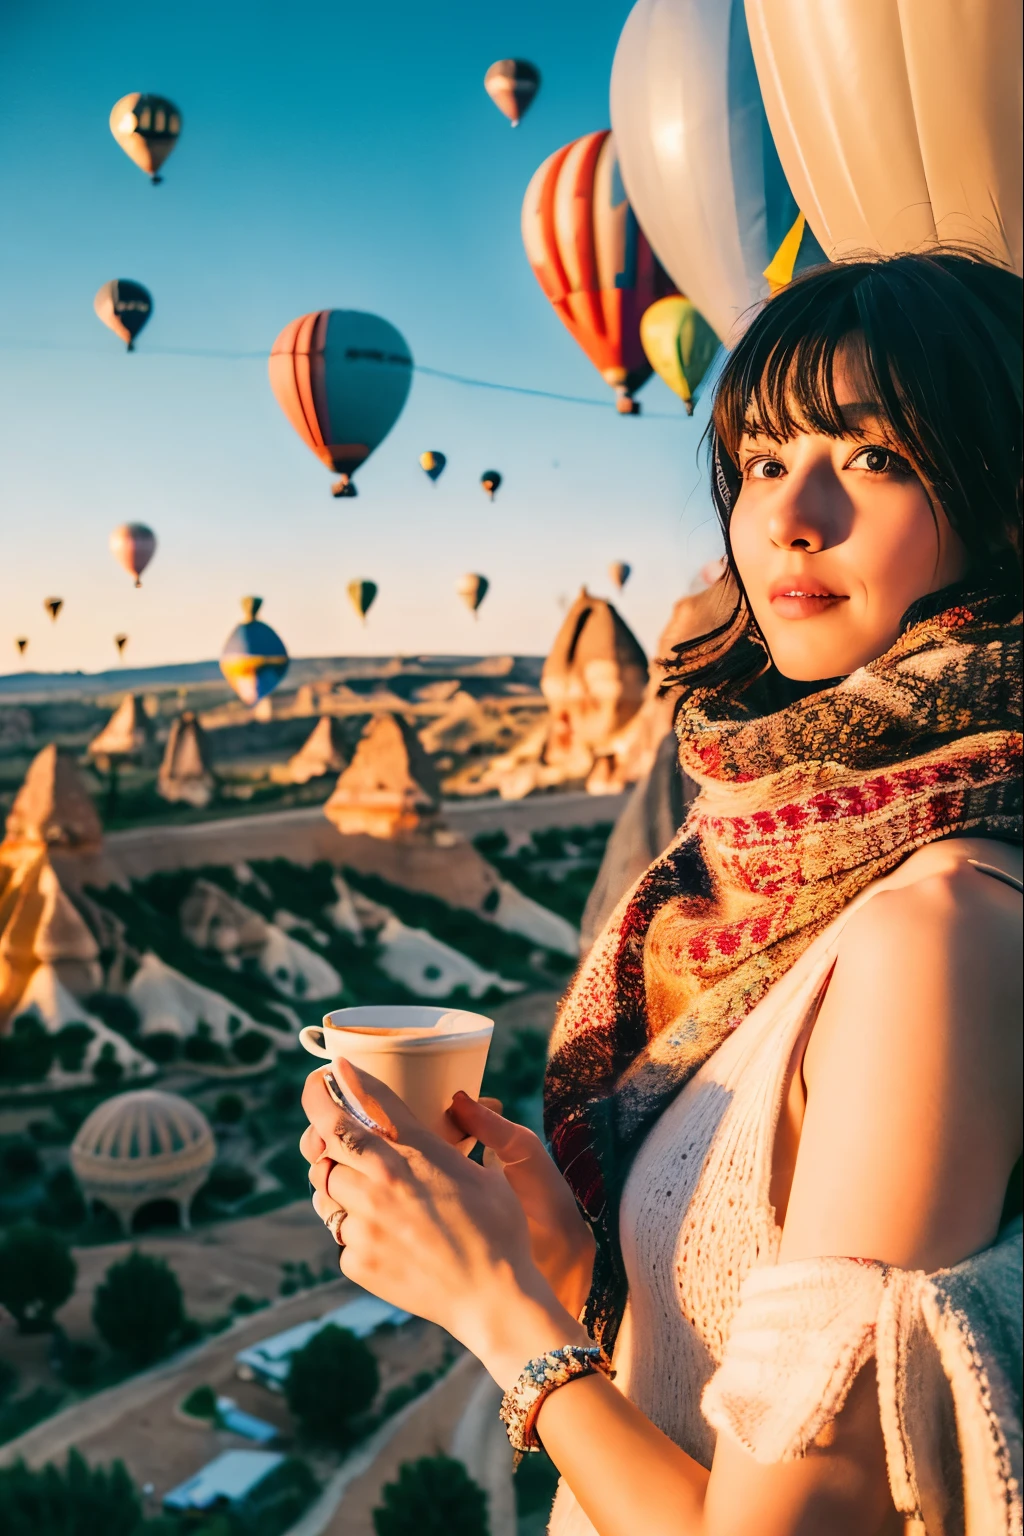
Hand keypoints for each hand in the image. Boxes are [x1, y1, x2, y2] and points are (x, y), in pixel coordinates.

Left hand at [299, 1061, 585, 1381]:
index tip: (330, 1070)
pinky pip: (340, 1233)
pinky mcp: (358, 1259)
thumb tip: (457, 1104)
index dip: (339, 1081)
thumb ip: (457, 1140)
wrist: (493, 1299)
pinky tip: (378, 1231)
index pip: (364, 1102)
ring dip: (331, 1176)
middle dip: (317, 1120)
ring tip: (349, 1178)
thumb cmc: (500, 1231)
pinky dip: (351, 1226)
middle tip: (319, 1114)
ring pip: (324, 1186)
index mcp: (418, 1153)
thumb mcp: (486, 1172)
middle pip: (326, 1139)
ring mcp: (366, 1224)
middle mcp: (384, 1183)